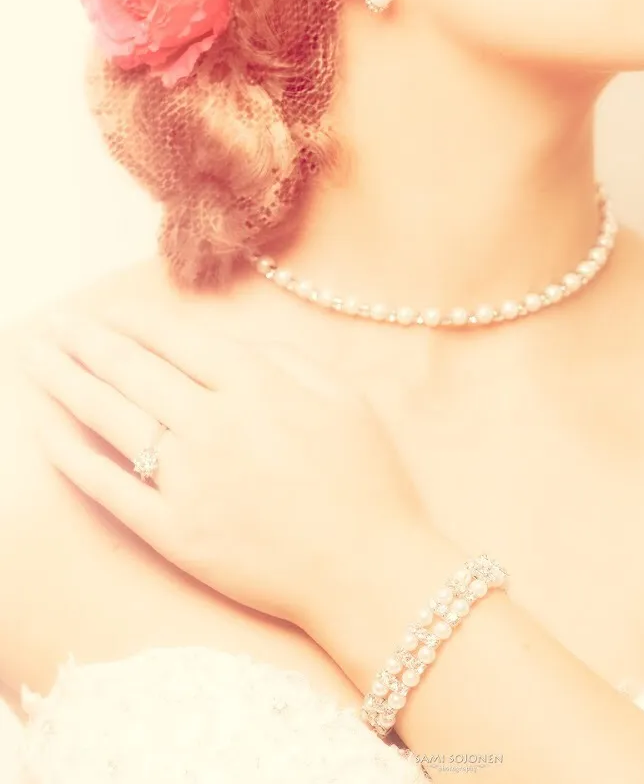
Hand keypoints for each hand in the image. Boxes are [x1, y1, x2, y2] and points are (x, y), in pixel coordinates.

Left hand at [23, 306, 428, 637]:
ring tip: (35, 358)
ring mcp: (189, 481)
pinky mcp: (175, 534)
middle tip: (53, 323)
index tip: (102, 310)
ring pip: (110, 419)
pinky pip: (108, 487)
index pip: (174, 340)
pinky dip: (71, 454)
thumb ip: (285, 359)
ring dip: (65, 381)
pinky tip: (44, 428)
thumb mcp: (343, 396)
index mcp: (257, 385)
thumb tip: (228, 343)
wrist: (370, 571)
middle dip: (85, 341)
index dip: (131, 322)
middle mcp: (214, 425)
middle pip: (132, 371)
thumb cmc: (368, 480)